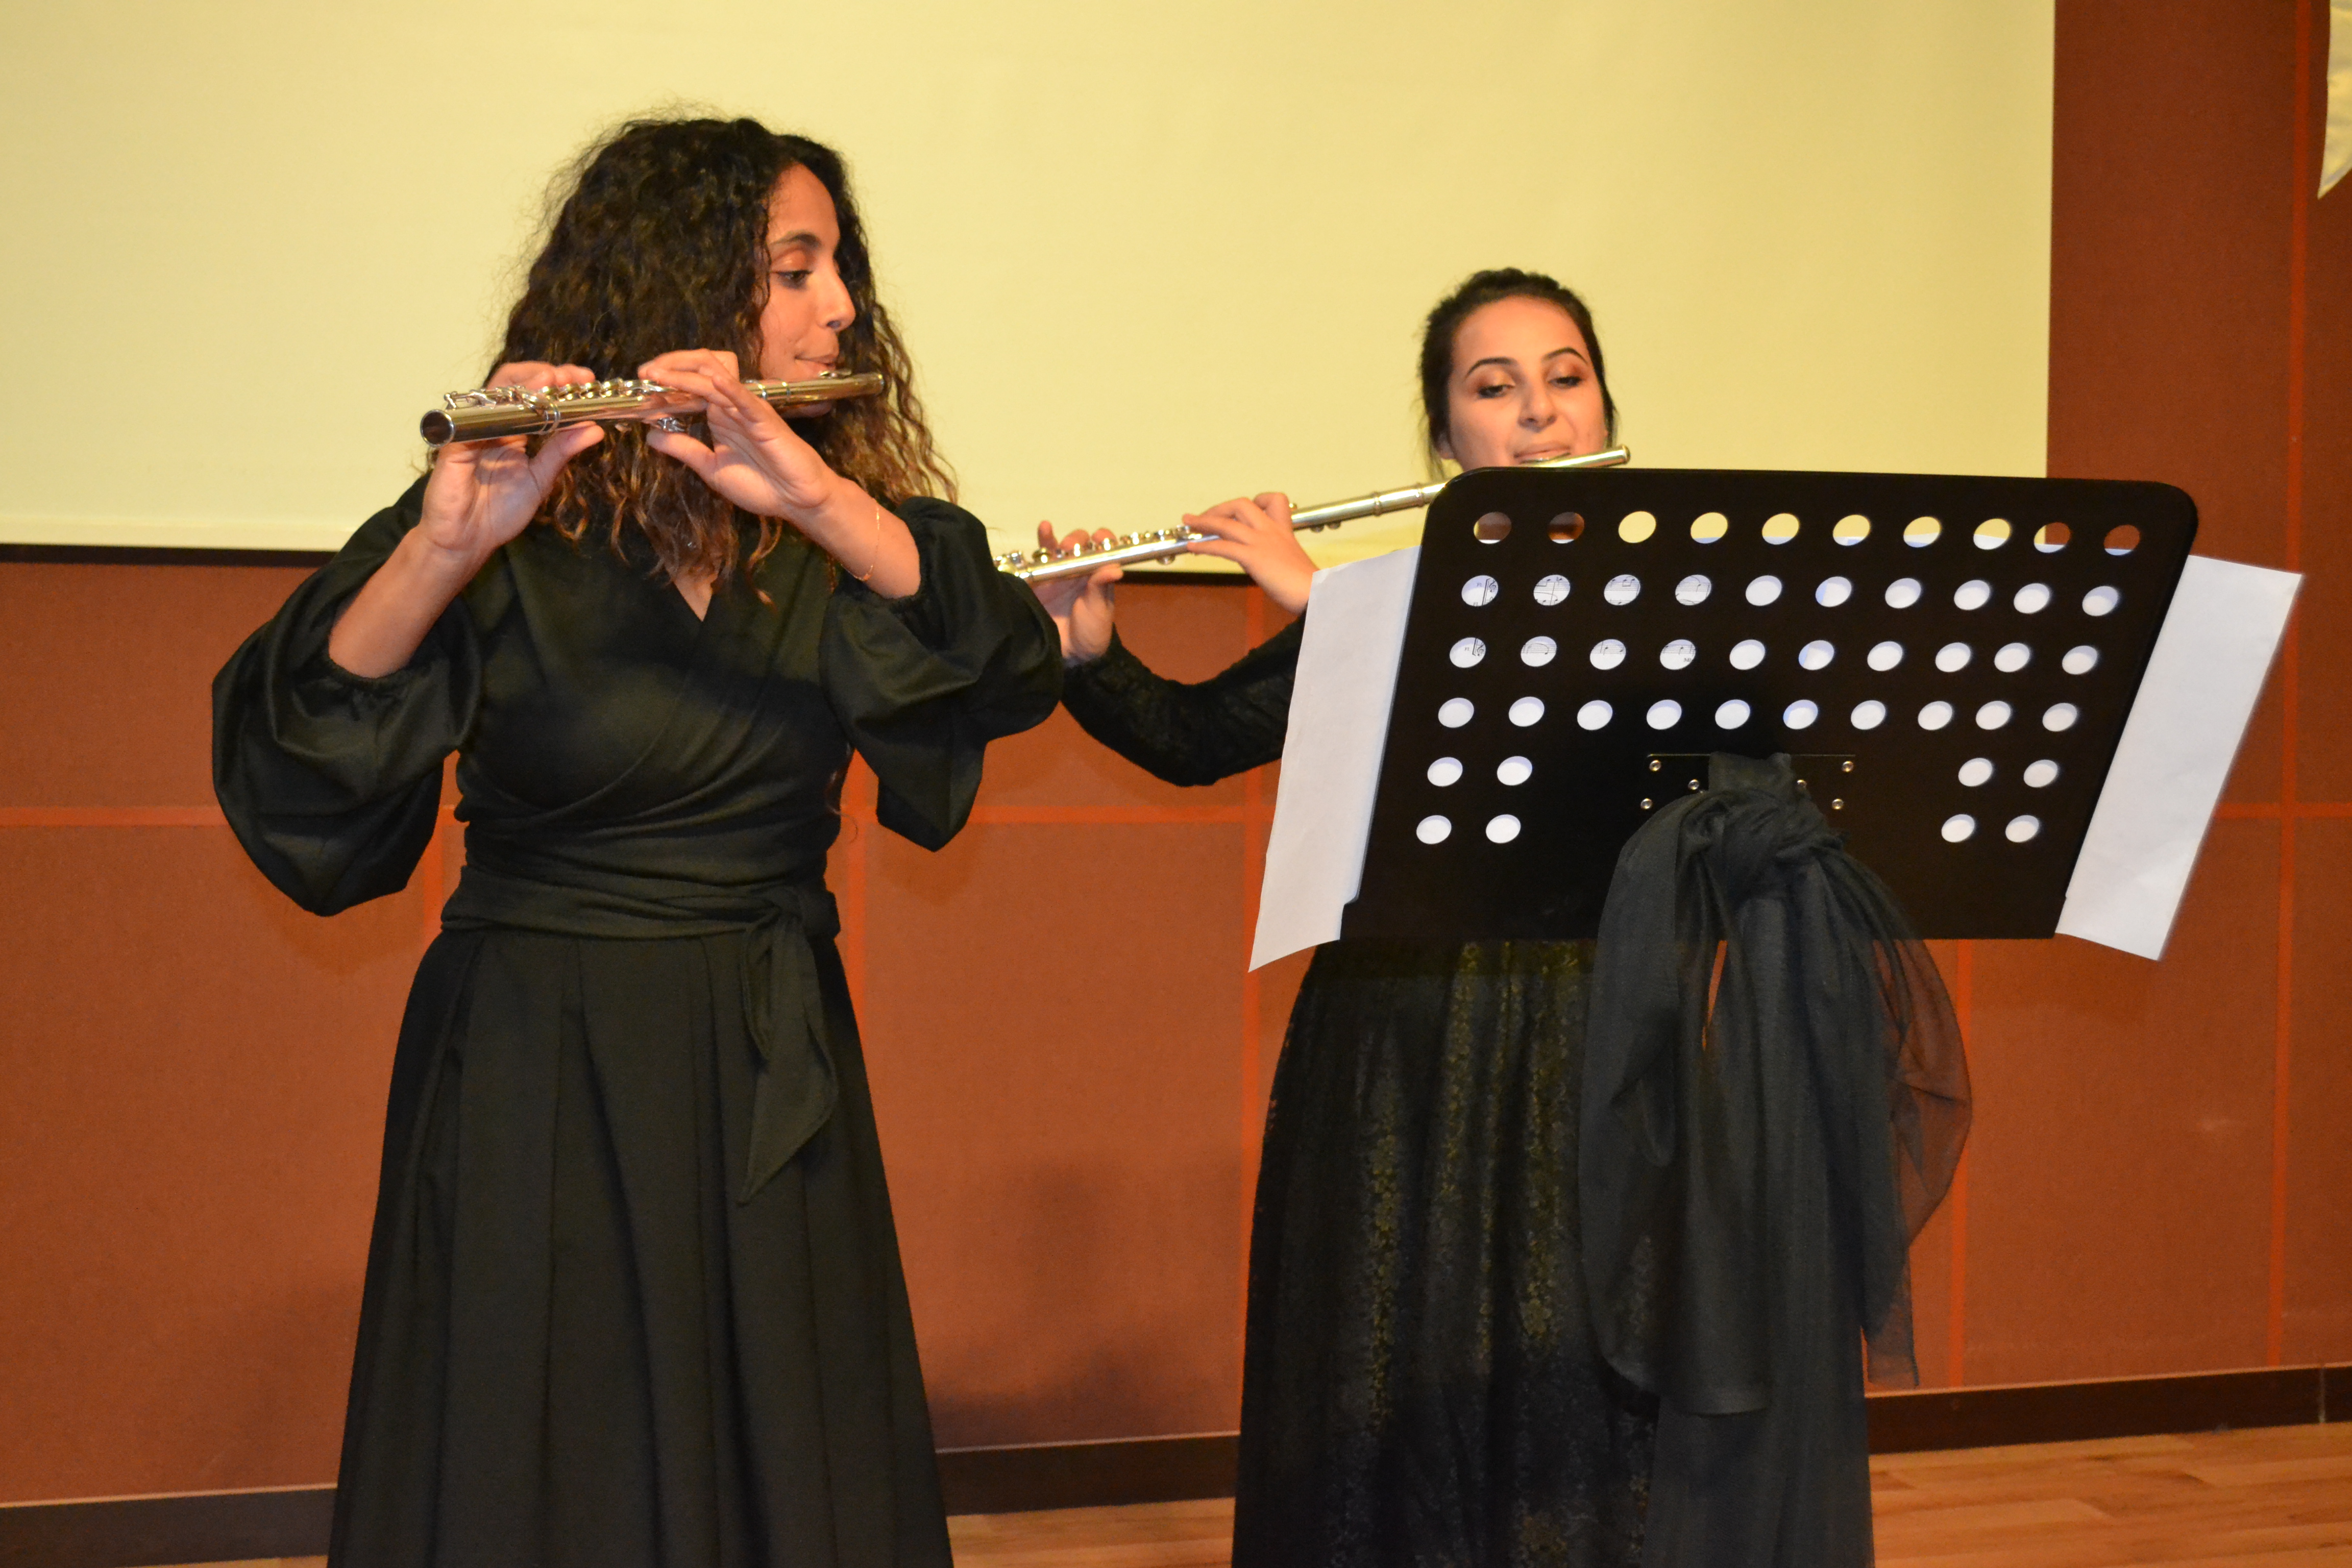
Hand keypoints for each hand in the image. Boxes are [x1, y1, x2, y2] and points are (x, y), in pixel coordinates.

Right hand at [416, 361, 604, 569]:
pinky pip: (473, 421)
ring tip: (552, 379)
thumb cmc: (498, 512)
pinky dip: (497, 411)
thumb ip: (561, 452)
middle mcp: (490, 425)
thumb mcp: (540, 479)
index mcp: (512, 430)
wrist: (466, 541)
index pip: (533, 394)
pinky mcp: (454, 446)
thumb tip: (595, 428)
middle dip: (544, 373)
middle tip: (573, 376)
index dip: (558, 383)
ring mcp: (470, 431)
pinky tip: (519, 407)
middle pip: (513, 383)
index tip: (586, 379)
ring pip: (494, 393)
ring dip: (524, 383)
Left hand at [636, 348, 838, 518]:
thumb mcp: (711, 468)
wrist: (796, 501)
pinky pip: (744, 398)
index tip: (638, 387)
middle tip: (643, 373)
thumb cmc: (761, 485)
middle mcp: (730, 407)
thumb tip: (651, 434)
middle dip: (669, 368)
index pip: (688, 387)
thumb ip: (684, 449)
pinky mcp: (765, 420)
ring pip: (715, 380)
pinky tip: (711, 379)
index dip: (664, 382)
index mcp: (718, 416)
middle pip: (699, 372)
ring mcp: (747, 410)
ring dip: (685, 375)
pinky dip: (728, 386)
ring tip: (658, 374)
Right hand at [1029, 523, 1120, 664]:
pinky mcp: (1039, 579)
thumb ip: (1101, 588)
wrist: (1067, 653)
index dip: (1102, 539)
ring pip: (1059, 547)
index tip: (1099, 539)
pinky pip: (1039, 558)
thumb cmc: (1090, 631)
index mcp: (1097, 574)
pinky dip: (1042, 540)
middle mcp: (1078, 569)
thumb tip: (1116, 568)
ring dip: (1059, 540)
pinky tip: (1044, 527)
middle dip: (1077, 540)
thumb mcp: (1099, 610)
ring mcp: (1057, 573)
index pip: (1102, 549)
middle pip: (1079, 544)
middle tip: (1073, 548)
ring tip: (1061, 544)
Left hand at [1182, 492, 1314, 613]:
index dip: (1255, 501)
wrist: (1317, 594)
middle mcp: (1271, 531)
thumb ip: (1278, 557)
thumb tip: (1265, 565)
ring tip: (1188, 524)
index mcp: (1283, 531)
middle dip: (1219, 509)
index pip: (1272, 500)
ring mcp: (1261, 542)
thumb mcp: (1293, 563)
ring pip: (1227, 523)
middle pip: (1241, 504)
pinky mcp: (1253, 557)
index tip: (1241, 512)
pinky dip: (1204, 546)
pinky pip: (1223, 546)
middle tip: (1204, 518)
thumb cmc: (1309, 586)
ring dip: (1203, 522)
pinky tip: (1192, 548)